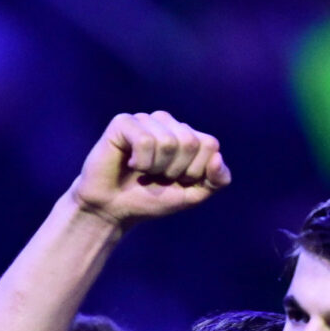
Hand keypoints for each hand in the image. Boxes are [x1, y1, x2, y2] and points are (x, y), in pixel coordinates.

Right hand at [69, 112, 229, 228]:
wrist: (113, 210)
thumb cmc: (151, 200)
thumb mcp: (192, 195)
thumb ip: (217, 180)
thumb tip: (216, 157)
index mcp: (187, 136)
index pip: (210, 144)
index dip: (196, 172)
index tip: (177, 181)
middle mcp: (168, 123)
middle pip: (190, 141)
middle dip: (175, 171)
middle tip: (157, 177)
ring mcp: (146, 120)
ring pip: (168, 141)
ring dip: (156, 168)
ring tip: (143, 172)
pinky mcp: (123, 122)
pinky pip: (144, 141)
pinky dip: (140, 162)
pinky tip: (130, 164)